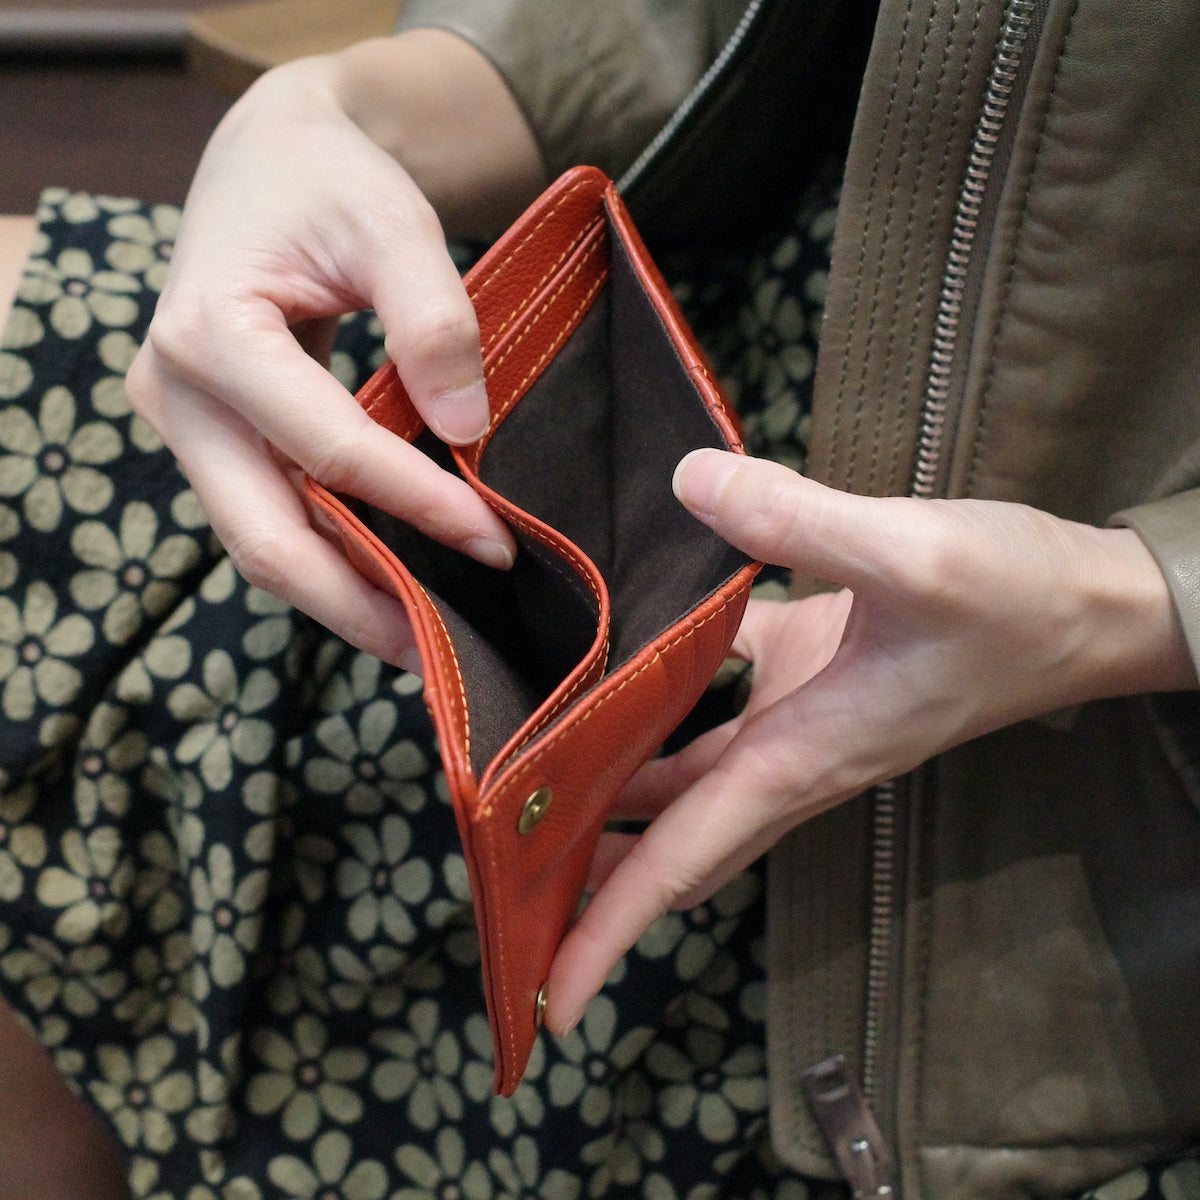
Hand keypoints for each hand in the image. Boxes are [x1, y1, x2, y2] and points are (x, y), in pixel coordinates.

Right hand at [126, 33, 543, 664]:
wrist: (270, 163)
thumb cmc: (328, 182)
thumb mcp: (392, 222)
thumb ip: (433, 318)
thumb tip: (465, 429)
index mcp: (209, 331)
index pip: (326, 451)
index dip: (415, 504)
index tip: (494, 542)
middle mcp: (177, 393)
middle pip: (265, 537)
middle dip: (359, 603)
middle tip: (441, 651)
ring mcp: (189, 426)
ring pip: (262, 545)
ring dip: (344, 598)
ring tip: (425, 638)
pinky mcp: (215, 442)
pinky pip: (270, 521)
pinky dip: (332, 561)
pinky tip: (393, 583)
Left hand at [545, 448, 1195, 1032]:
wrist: (1092, 607)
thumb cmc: (1018, 602)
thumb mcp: (913, 557)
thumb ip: (796, 522)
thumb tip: (688, 484)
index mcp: (803, 756)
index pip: (684, 859)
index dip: (608, 930)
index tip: (547, 999)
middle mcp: (793, 755)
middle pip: (670, 838)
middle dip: (590, 874)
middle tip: (503, 875)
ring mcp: (800, 714)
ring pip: (687, 773)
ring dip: (615, 786)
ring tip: (531, 775)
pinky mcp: (812, 665)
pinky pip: (722, 694)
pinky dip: (667, 690)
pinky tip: (621, 648)